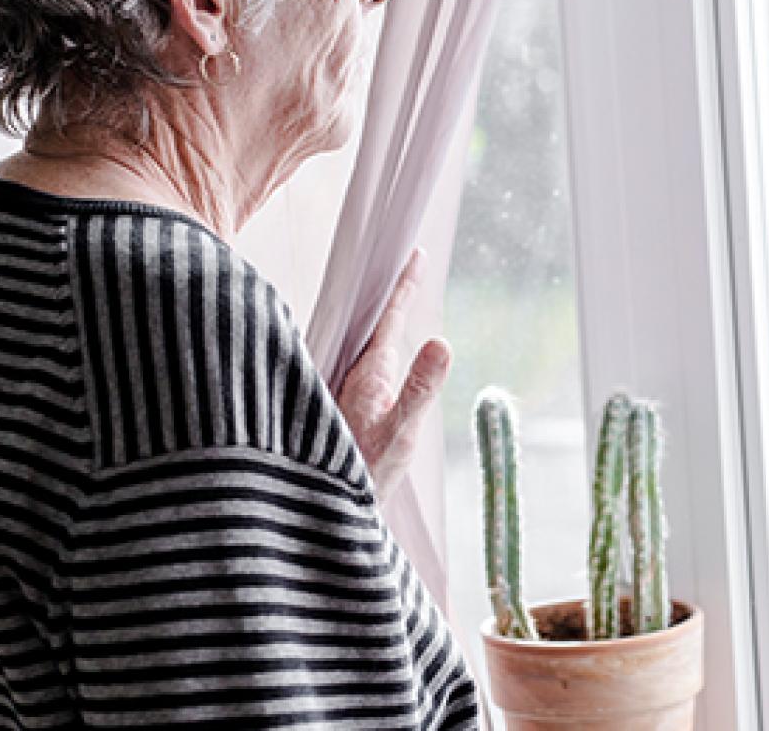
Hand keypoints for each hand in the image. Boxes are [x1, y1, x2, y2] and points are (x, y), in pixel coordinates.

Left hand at [334, 247, 451, 500]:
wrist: (326, 514)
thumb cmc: (361, 476)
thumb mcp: (398, 433)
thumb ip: (418, 389)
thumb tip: (442, 341)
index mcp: (369, 371)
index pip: (389, 318)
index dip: (404, 286)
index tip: (416, 254)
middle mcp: (354, 375)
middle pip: (373, 323)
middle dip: (390, 293)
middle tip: (407, 262)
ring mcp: (347, 390)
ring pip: (363, 343)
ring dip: (378, 319)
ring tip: (392, 295)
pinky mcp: (344, 408)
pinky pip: (359, 363)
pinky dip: (373, 345)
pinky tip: (376, 350)